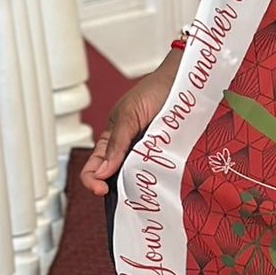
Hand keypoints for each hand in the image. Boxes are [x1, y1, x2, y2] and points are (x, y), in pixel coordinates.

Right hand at [79, 50, 179, 196]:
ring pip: (139, 179)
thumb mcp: (129, 114)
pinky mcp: (168, 155)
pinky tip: (162, 181)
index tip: (101, 190)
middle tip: (128, 194)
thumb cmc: (154, 90)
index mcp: (112, 140)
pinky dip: (159, 179)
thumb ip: (116, 143)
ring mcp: (149, 153)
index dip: (92, 181)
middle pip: (116, 178)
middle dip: (119, 189)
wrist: (183, 80)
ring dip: (140, 185)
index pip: (94, 168)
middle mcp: (129, 149)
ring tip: (145, 188)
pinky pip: (161, 172)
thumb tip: (101, 172)